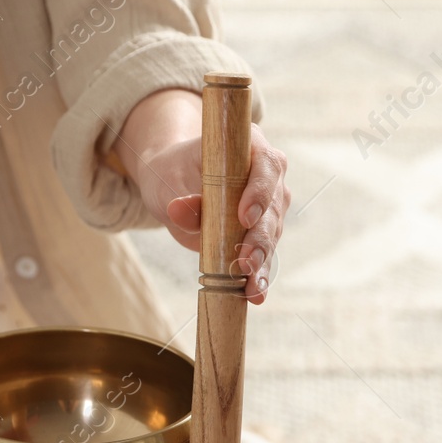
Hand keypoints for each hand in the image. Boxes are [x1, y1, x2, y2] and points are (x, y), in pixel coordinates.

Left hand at [114, 87, 289, 303]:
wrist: (174, 185)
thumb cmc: (171, 173)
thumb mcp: (168, 180)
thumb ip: (178, 195)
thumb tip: (180, 210)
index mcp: (251, 147)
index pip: (267, 166)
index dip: (260, 191)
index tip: (245, 216)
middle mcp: (269, 176)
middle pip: (274, 207)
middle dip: (260, 238)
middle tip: (245, 261)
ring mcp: (270, 206)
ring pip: (272, 235)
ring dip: (261, 262)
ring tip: (250, 286)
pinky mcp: (264, 232)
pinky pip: (265, 255)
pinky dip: (258, 276)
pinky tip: (254, 295)